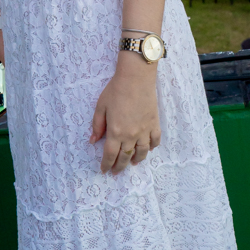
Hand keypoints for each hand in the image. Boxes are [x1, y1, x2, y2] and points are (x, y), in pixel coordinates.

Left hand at [90, 52, 160, 174]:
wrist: (136, 78)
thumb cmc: (116, 90)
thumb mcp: (101, 106)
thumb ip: (97, 125)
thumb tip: (93, 141)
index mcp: (115, 132)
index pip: (110, 155)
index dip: (106, 165)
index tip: (104, 170)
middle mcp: (130, 135)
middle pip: (125, 157)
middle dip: (120, 166)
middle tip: (116, 171)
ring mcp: (144, 131)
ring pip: (141, 152)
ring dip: (137, 160)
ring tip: (133, 164)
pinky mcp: (154, 124)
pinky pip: (155, 140)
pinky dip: (152, 147)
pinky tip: (149, 149)